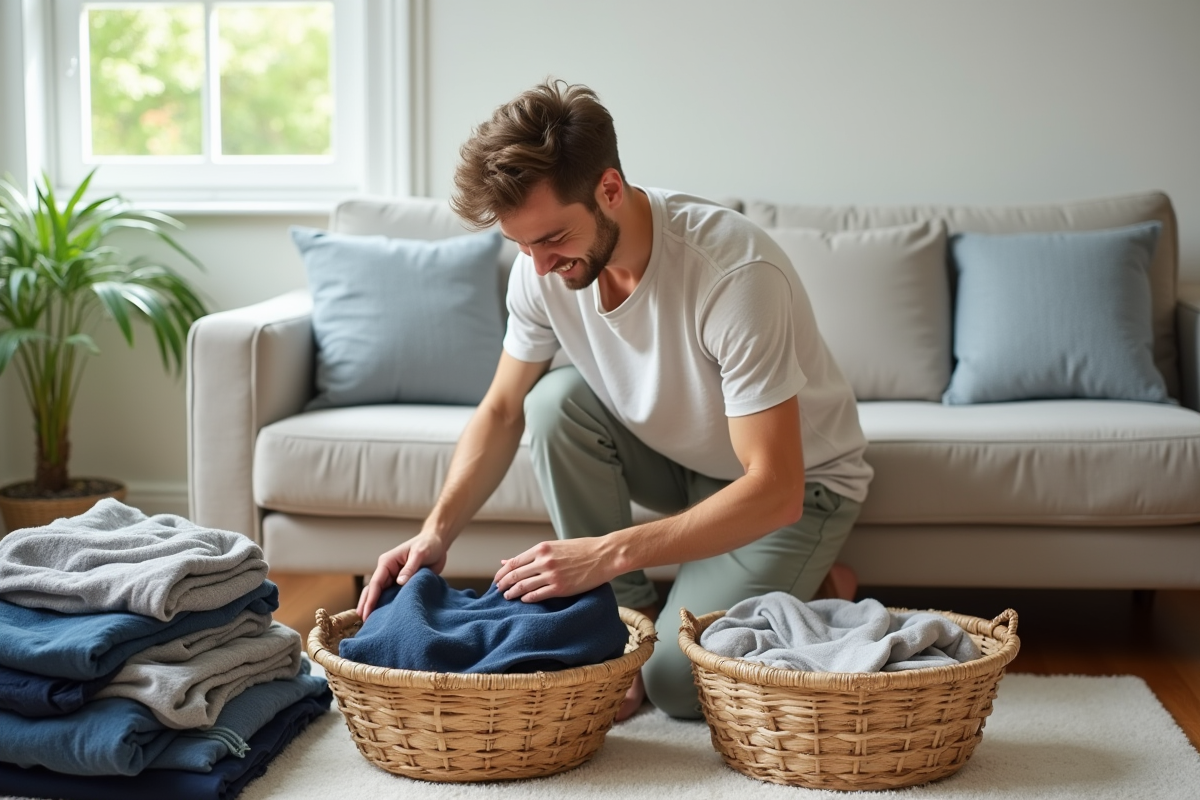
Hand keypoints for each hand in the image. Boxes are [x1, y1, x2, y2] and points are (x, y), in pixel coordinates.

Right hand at [356, 531, 447, 619]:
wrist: (438, 544)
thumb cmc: (428, 545)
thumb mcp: (419, 553)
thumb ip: (410, 568)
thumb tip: (399, 582)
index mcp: (387, 562)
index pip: (375, 583)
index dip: (370, 599)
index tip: (366, 613)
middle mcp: (387, 571)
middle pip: (373, 590)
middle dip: (366, 605)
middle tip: (362, 623)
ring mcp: (394, 578)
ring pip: (381, 595)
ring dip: (375, 607)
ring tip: (370, 624)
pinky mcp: (402, 584)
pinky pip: (392, 596)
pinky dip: (387, 606)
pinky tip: (385, 618)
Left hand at [493, 538, 613, 601]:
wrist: (604, 555)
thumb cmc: (582, 549)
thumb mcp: (555, 546)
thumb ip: (532, 555)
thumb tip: (508, 560)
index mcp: (542, 548)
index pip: (513, 562)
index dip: (502, 573)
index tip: (497, 579)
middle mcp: (544, 561)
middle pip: (515, 575)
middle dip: (504, 584)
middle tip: (498, 591)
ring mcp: (552, 575)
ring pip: (524, 587)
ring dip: (513, 593)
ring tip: (508, 597)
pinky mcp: (560, 588)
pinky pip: (538, 595)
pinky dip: (528, 599)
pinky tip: (524, 600)